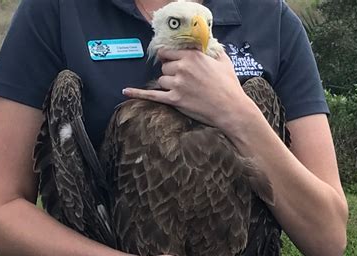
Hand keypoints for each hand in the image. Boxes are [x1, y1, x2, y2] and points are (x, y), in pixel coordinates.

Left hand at [123, 49, 253, 129]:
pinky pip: (152, 95)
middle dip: (171, 72)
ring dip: (168, 84)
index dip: (169, 57)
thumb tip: (208, 44)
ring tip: (183, 90)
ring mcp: (177, 84)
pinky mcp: (174, 100)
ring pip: (162, 80)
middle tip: (184, 80)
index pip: (168, 51)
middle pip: (164, 66)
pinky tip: (126, 91)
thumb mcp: (224, 62)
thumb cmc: (229, 86)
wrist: (231, 109)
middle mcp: (182, 68)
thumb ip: (213, 50)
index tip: (171, 61)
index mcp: (192, 56)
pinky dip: (137, 93)